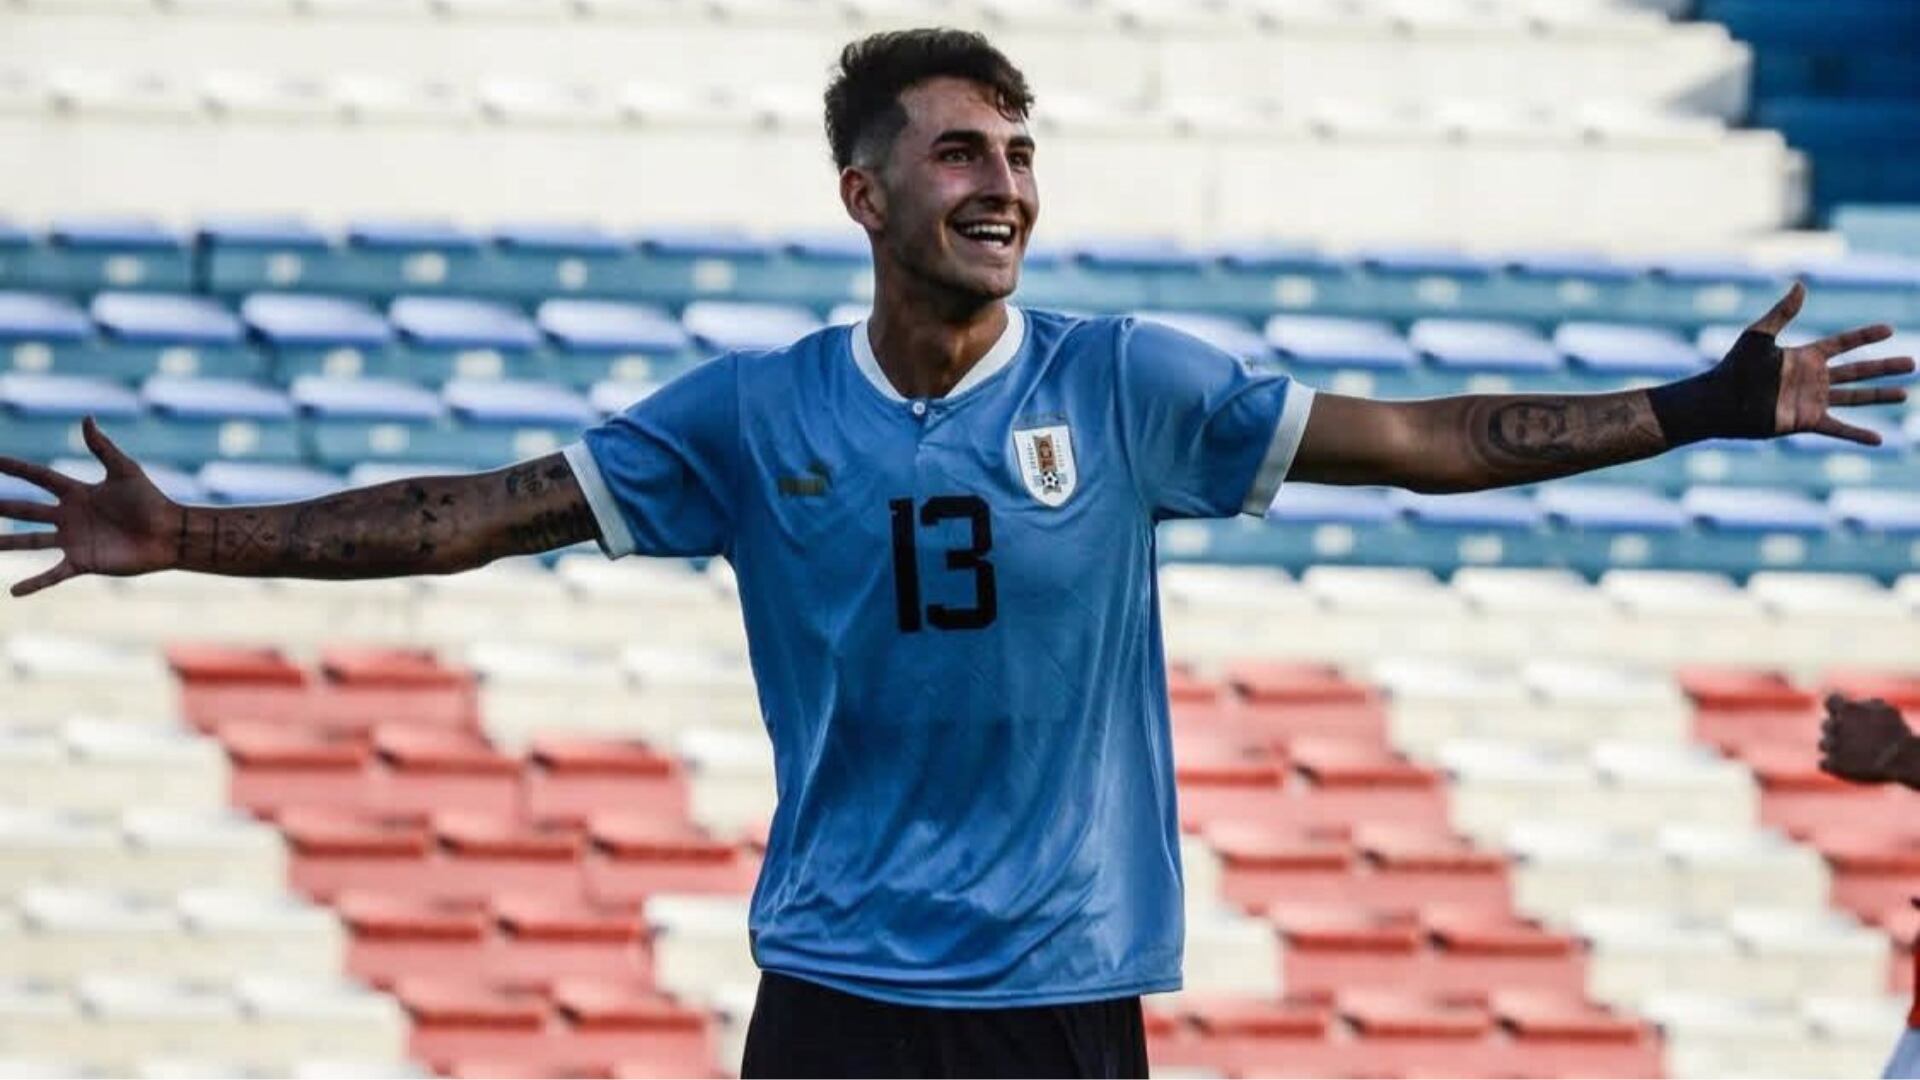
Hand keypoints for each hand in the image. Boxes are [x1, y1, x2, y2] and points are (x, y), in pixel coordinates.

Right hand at [0, 416, 183, 596]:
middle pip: (26, 510)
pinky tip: (14, 591)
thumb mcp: (125, 471)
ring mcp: (74, 540)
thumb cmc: (151, 500)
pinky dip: (35, 583)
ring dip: (6, 544)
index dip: (15, 468)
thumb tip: (86, 417)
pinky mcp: (83, 562)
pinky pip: (53, 574)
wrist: (169, 533)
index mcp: (77, 493)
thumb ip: (102, 447)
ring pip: (31, 541)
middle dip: (2, 507)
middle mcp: (70, 517)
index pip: (39, 477)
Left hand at [1749, 282, 1913, 444]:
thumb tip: (1800, 284)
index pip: (1843, 344)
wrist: (1719, 401)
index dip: (1865, 337)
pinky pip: (1838, 428)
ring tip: (1904, 394)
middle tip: (1912, 363)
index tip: (1889, 329)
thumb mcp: (1759, 336)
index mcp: (1804, 356)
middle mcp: (1812, 378)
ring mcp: (1811, 400)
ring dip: (1880, 396)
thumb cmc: (1734, 368)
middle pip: (1858, 370)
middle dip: (1885, 367)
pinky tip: (1879, 439)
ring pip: (1855, 397)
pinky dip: (1857, 434)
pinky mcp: (1805, 421)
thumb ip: (1782, 312)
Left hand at [1819, 692, 1916, 784]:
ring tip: (1855, 754)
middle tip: (1857, 739)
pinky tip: (1848, 766)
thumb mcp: (1887, 711)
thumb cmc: (1897, 733)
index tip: (1845, 713)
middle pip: (1826, 725)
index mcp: (1846, 709)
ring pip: (1823, 744)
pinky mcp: (1833, 764)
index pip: (1830, 701)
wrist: (1899, 758)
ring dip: (1834, 748)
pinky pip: (1823, 763)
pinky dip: (1832, 765)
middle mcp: (1834, 726)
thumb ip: (1870, 706)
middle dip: (1838, 731)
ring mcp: (1832, 746)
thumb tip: (1866, 704)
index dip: (1837, 707)